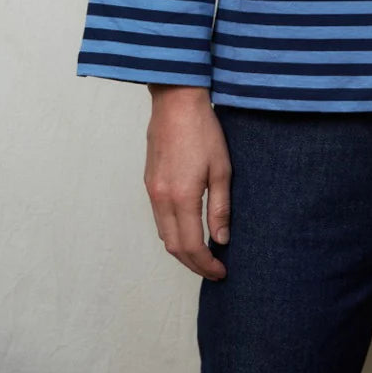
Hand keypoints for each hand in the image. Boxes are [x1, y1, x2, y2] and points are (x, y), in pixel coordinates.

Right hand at [144, 86, 231, 280]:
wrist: (176, 101)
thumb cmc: (203, 130)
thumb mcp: (222, 168)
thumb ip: (220, 207)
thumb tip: (221, 239)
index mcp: (181, 197)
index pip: (191, 245)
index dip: (206, 264)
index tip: (221, 271)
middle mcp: (161, 198)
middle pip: (173, 247)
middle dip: (193, 264)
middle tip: (213, 269)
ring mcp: (152, 190)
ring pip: (163, 234)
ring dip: (182, 249)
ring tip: (203, 253)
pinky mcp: (149, 181)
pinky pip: (158, 217)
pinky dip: (172, 231)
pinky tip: (188, 228)